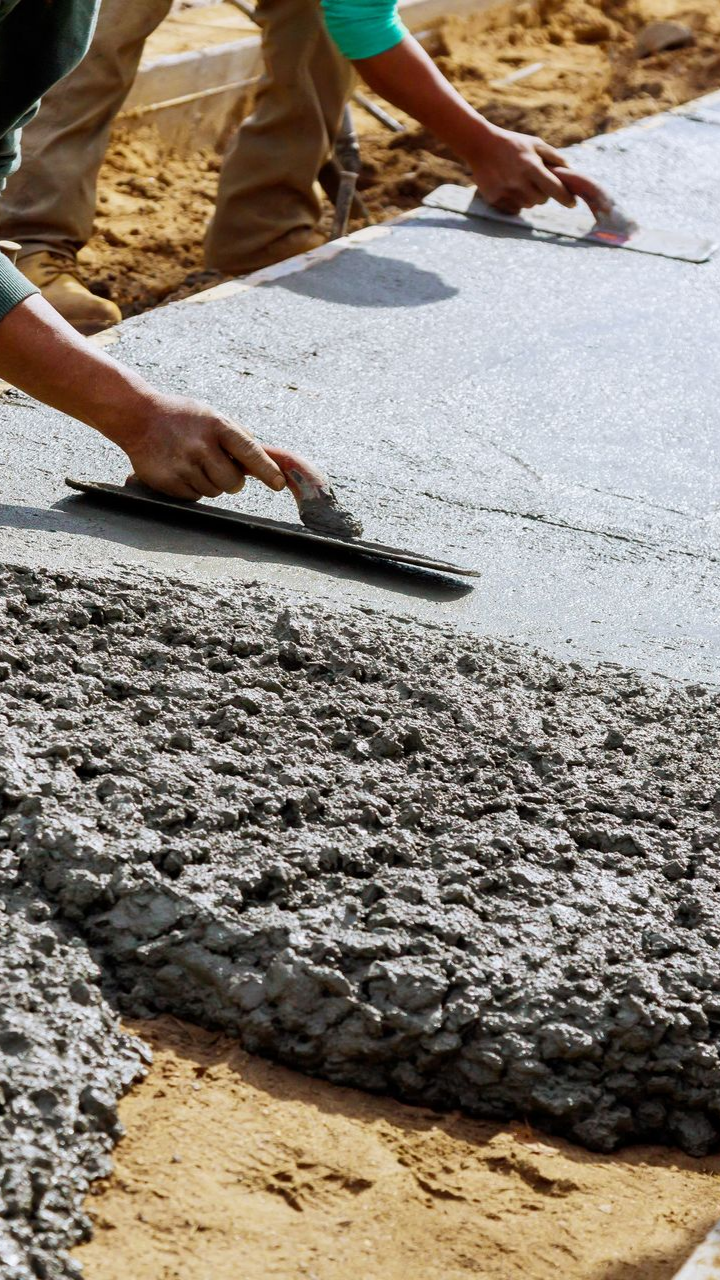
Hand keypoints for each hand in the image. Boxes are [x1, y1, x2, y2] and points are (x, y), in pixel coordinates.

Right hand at [123, 394, 286, 500]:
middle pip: (233, 483)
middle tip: (219, 467)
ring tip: (193, 462)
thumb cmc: (183, 418)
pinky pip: (194, 497)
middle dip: (232, 481)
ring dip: (209, 483)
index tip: (279, 483)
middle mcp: (200, 445)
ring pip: (214, 492)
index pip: (249, 452)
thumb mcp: (213, 416)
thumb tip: (270, 461)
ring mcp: (183, 465)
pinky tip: (180, 469)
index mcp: (217, 425)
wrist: (138, 417)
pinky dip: (192, 488)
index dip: (267, 470)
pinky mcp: (168, 481)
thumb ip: (239, 437)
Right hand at [467, 124, 577, 214]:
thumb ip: (554, 157)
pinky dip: (516, 202)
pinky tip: (510, 188)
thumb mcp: (535, 143)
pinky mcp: (494, 199)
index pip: (554, 188)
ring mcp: (505, 192)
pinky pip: (513, 209)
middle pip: (541, 200)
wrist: (480, 145)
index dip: (566, 198)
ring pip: (528, 205)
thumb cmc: (512, 143)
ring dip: (529, 197)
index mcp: (531, 166)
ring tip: (521, 182)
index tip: (572, 203)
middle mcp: (518, 181)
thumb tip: (571, 172)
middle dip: (544, 194)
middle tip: (538, 183)